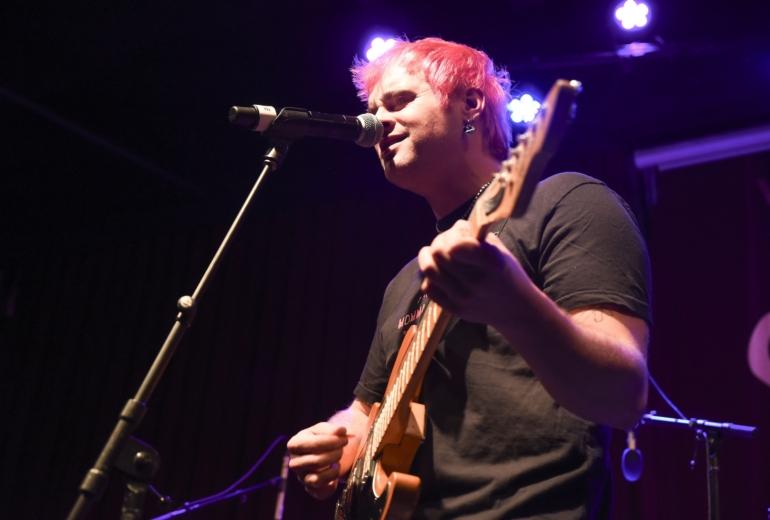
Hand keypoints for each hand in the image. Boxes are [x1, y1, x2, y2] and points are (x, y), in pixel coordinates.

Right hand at [287, 422, 347, 499]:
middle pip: (315, 462)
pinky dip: (331, 484)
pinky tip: (335, 473)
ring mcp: (301, 477)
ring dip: (333, 470)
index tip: (344, 438)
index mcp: (294, 444)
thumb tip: (341, 431)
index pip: (311, 444)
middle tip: (343, 448)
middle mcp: (294, 463)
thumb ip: (333, 429)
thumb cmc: (323, 439)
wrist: (327, 452)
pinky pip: (321, 492)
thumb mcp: (325, 430)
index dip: (330, 441)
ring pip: (316, 479)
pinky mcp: (310, 489)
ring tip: (338, 461)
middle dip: (334, 454)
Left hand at [417, 219, 532, 326]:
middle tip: (446, 243)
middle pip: (438, 253)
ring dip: (427, 257)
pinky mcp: (454, 309)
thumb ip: (474, 237)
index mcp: (492, 262)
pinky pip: (428, 288)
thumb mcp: (499, 249)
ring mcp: (463, 298)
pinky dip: (429, 277)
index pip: (456, 246)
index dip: (453, 236)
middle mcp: (476, 282)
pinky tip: (438, 272)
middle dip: (439, 242)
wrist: (516, 309)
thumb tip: (451, 230)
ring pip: (429, 270)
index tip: (459, 236)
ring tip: (434, 254)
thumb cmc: (506, 272)